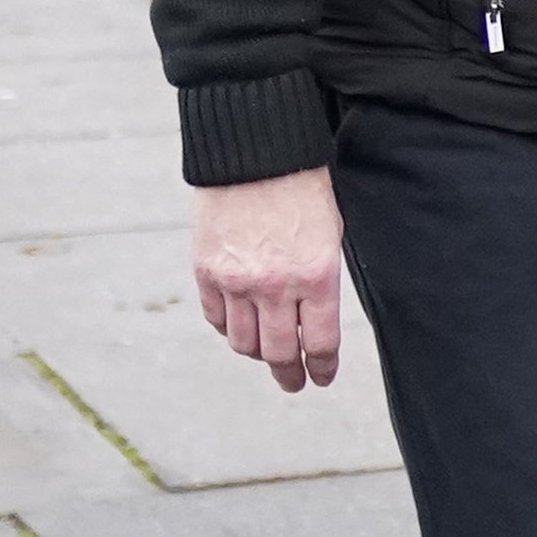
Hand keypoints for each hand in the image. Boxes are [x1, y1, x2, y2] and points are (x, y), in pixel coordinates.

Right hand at [193, 167, 347, 390]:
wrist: (255, 154)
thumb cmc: (301, 191)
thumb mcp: (330, 237)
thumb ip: (321, 283)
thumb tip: (312, 323)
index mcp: (317, 276)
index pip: (320, 343)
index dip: (321, 368)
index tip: (321, 377)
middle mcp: (275, 285)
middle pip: (279, 352)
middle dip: (289, 374)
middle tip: (293, 382)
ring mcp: (236, 281)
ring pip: (243, 342)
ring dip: (256, 355)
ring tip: (265, 356)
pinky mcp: (206, 270)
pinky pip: (215, 317)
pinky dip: (227, 328)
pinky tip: (237, 327)